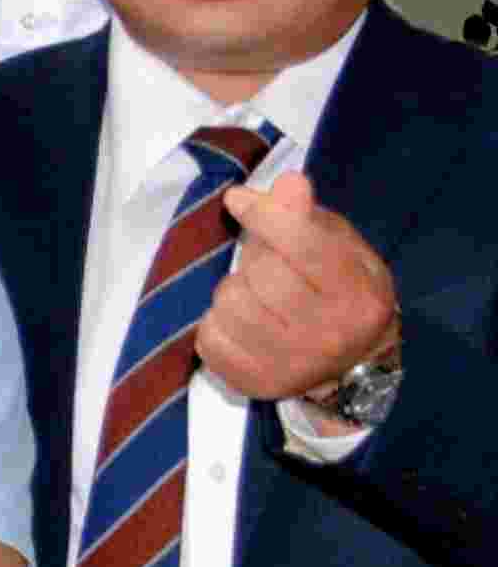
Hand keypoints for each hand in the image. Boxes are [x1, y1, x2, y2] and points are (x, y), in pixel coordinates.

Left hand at [203, 172, 399, 409]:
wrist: (353, 366)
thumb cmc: (341, 292)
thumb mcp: (340, 247)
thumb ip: (308, 216)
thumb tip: (287, 182)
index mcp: (357, 294)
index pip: (303, 244)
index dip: (264, 215)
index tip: (237, 200)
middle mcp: (330, 335)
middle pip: (262, 275)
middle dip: (254, 260)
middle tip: (264, 265)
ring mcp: (293, 366)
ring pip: (230, 304)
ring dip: (233, 292)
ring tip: (256, 297)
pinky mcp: (257, 384)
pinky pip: (209, 337)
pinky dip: (216, 323)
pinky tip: (241, 324)